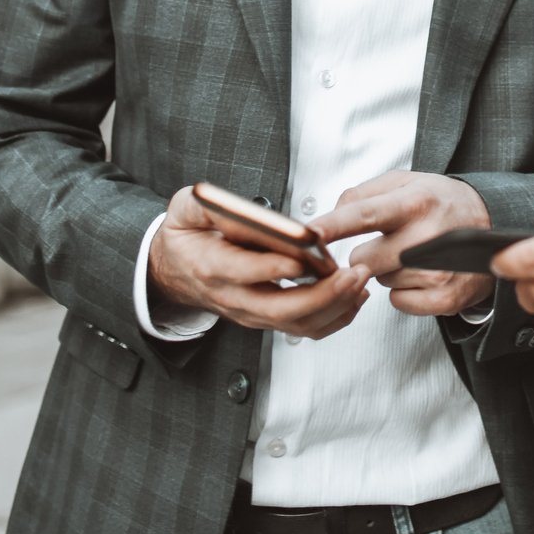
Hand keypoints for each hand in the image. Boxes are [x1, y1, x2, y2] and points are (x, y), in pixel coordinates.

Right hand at [148, 185, 369, 338]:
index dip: (274, 268)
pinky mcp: (265, 318)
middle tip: (351, 273)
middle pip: (279, 308)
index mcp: (211, 266)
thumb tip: (244, 207)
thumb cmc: (185, 236)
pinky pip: (303, 328)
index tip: (304, 259)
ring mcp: (250, 313)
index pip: (244, 272)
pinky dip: (334, 317)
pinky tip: (355, 296)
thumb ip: (213, 205)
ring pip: (296, 323)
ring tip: (361, 280)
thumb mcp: (186, 210)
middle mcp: (233, 297)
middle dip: (321, 295)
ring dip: (334, 306)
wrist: (172, 271)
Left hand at [306, 171, 494, 316]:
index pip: (365, 214)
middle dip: (370, 252)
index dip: (333, 226)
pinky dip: (404, 293)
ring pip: (380, 281)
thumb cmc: (442, 202)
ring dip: (389, 271)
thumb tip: (334, 213)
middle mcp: (427, 236)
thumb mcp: (407, 182)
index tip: (308, 235)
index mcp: (416, 201)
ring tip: (415, 254)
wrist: (492, 225)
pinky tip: (422, 275)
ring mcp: (437, 271)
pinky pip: (398, 303)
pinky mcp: (445, 298)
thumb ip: (364, 193)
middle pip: (364, 259)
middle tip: (393, 241)